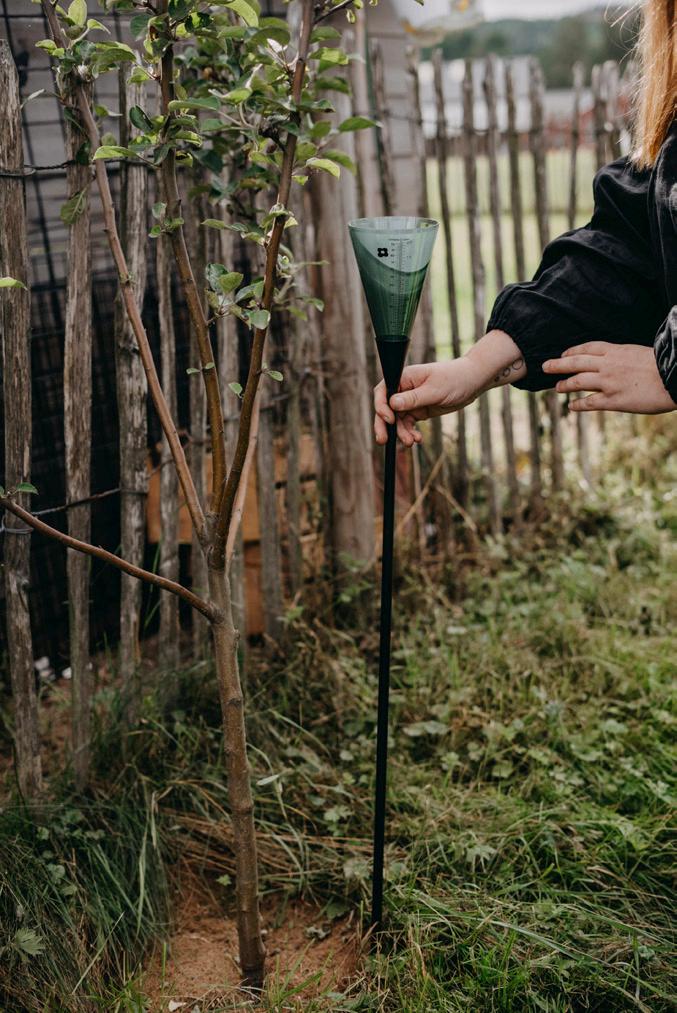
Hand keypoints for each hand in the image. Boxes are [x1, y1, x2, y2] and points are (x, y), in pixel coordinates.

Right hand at [373, 358, 483, 445]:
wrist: (472, 382)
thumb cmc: (454, 379)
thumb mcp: (434, 390)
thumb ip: (413, 398)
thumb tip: (392, 404)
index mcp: (404, 378)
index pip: (383, 392)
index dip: (382, 407)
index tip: (389, 420)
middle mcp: (404, 389)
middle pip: (386, 409)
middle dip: (384, 425)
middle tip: (383, 440)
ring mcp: (411, 401)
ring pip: (397, 420)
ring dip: (401, 432)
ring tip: (411, 442)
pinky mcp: (418, 410)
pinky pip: (408, 423)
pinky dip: (410, 432)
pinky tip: (417, 439)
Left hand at [542, 342, 676, 413]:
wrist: (673, 377)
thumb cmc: (662, 365)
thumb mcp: (639, 353)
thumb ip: (623, 357)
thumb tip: (614, 361)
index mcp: (616, 351)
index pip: (588, 348)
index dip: (573, 351)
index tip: (564, 354)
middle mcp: (608, 365)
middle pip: (576, 362)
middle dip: (558, 364)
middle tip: (545, 366)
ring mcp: (609, 383)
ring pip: (578, 382)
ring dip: (565, 384)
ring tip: (557, 387)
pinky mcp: (613, 400)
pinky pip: (590, 403)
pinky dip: (578, 404)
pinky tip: (572, 406)